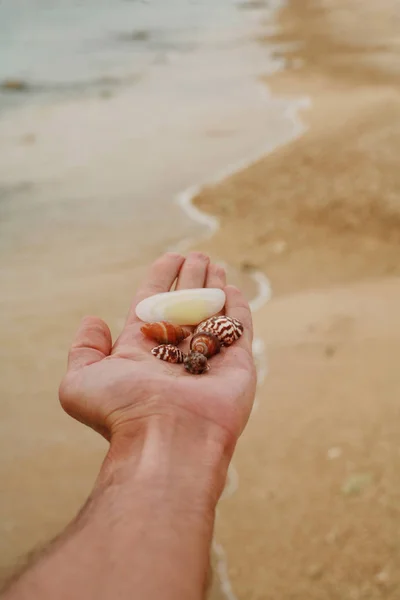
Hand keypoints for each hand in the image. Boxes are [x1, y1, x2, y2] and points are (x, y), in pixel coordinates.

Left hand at [59, 252, 255, 449]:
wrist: (166, 438)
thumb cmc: (122, 410)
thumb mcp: (80, 381)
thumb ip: (84, 349)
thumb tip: (93, 320)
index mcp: (142, 349)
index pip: (154, 302)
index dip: (162, 277)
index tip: (172, 257)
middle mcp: (175, 352)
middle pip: (185, 304)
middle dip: (191, 279)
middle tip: (199, 256)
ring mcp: (206, 358)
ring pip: (211, 313)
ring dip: (213, 287)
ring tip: (216, 265)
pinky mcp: (236, 366)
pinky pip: (236, 330)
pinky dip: (236, 309)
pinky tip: (232, 290)